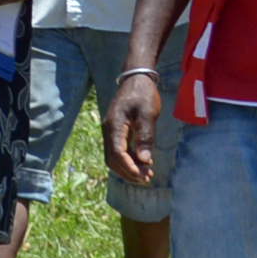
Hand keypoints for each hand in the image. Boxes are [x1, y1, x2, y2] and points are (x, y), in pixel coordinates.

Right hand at [104, 68, 162, 185]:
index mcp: (114, 125)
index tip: (143, 176)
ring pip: (115, 157)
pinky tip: (144, 163)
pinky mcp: (117, 131)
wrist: (136, 78)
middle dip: (129, 172)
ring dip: (129, 168)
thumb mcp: (147, 114)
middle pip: (113, 159)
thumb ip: (145, 137)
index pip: (117, 153)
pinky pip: (119, 150)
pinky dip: (130, 159)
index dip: (129, 167)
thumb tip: (145, 160)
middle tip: (147, 179)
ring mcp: (111, 131)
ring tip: (147, 174)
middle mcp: (109, 130)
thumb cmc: (143, 94)